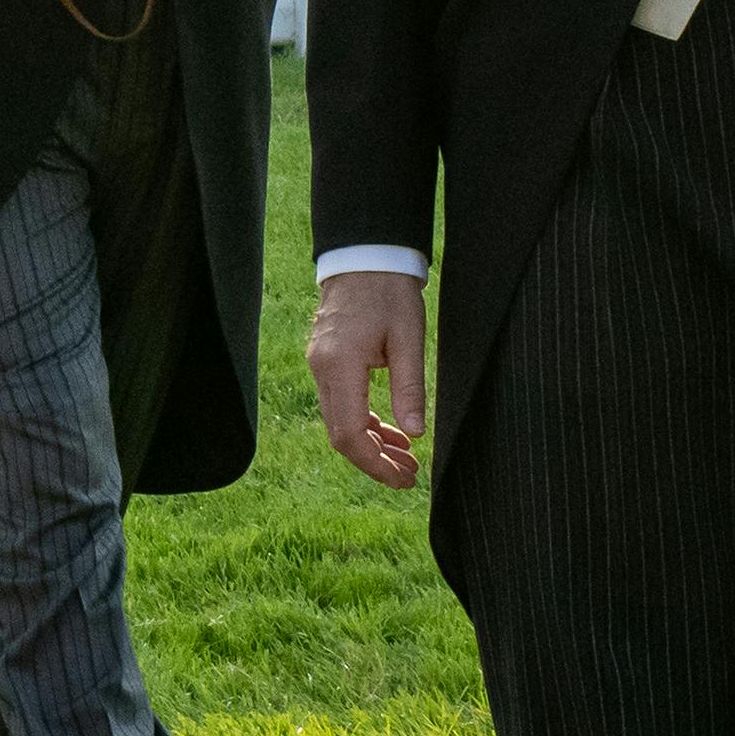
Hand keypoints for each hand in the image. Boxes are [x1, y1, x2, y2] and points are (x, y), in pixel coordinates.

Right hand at [308, 269, 428, 488]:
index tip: (402, 477)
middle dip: (374, 461)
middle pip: (340, 434)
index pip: (348, 432)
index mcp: (339, 365)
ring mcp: (320, 366)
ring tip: (406, 458)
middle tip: (409, 476)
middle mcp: (322, 369)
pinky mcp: (327, 363)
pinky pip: (341, 404)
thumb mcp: (409, 340)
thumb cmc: (389, 293)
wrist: (364, 258)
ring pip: (339, 422)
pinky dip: (364, 423)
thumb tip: (414, 435)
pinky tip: (391, 432)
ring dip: (371, 445)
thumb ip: (410, 389)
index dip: (374, 463)